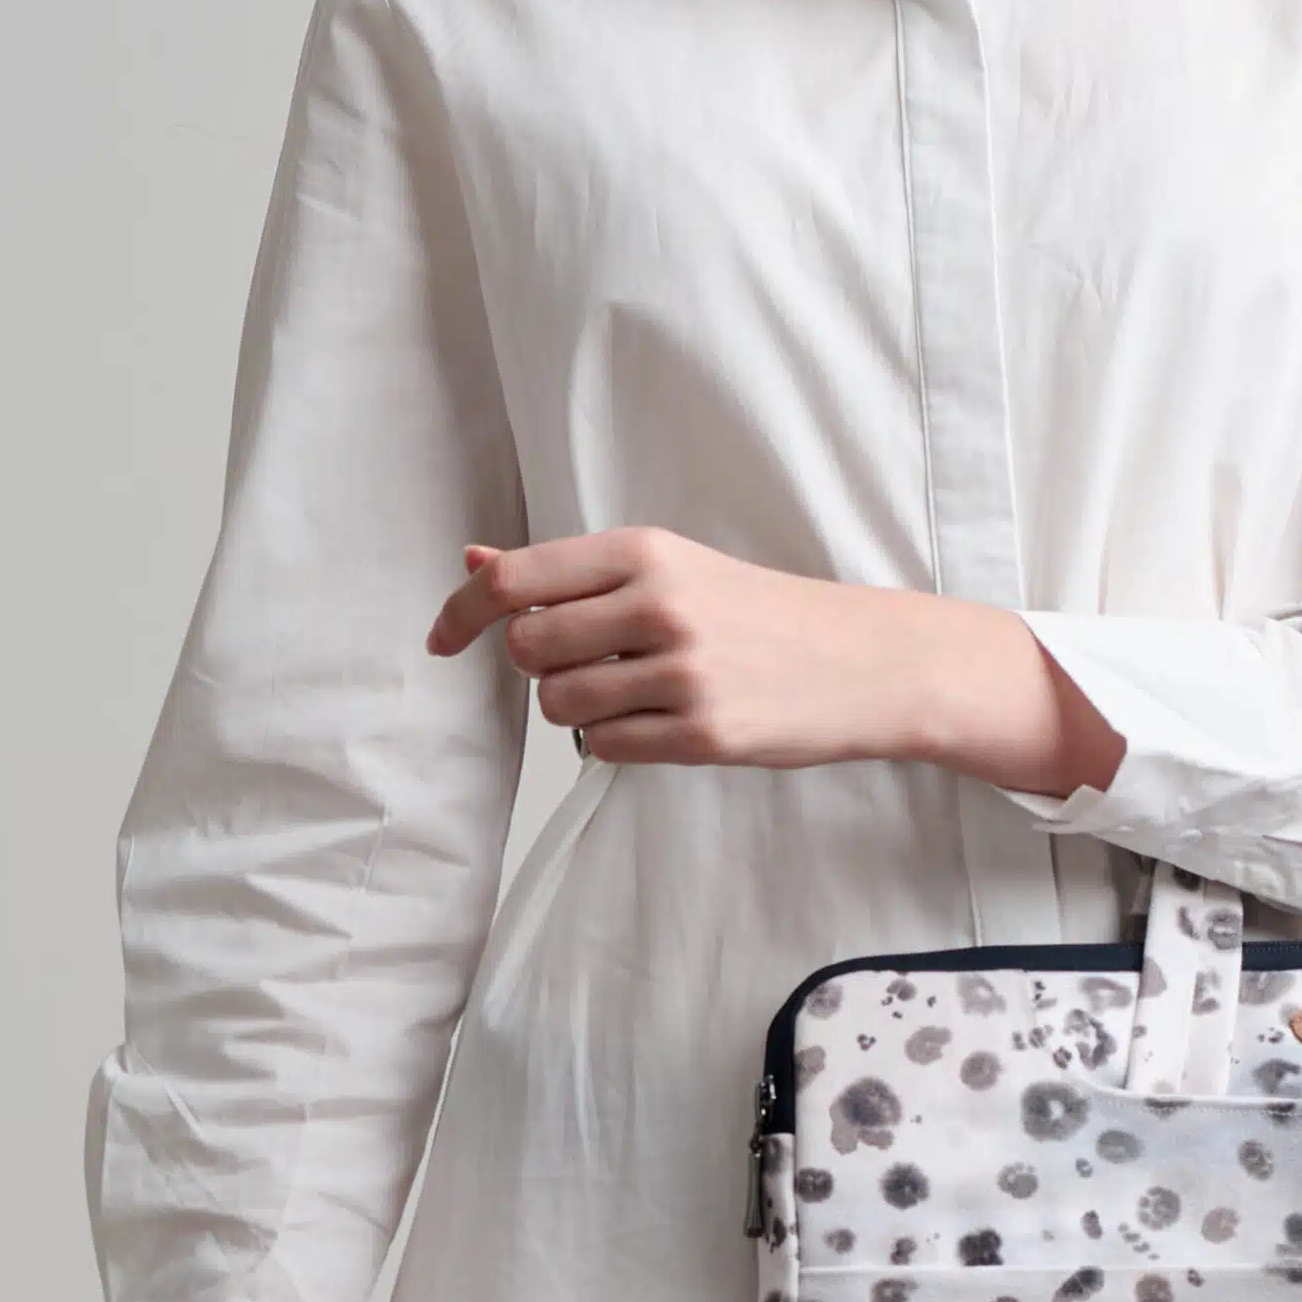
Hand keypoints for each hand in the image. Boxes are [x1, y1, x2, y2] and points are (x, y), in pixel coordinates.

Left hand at [424, 525, 1125, 793]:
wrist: (861, 659)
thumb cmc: (757, 611)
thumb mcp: (668, 568)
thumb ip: (569, 571)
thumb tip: (474, 560)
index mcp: (645, 552)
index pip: (515, 579)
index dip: (461, 612)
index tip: (440, 639)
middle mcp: (659, 604)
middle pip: (527, 648)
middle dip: (538, 665)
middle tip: (585, 664)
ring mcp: (682, 671)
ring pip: (560, 704)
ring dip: (577, 708)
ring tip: (633, 694)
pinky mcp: (702, 732)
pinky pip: (605, 749)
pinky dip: (615, 742)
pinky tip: (659, 723)